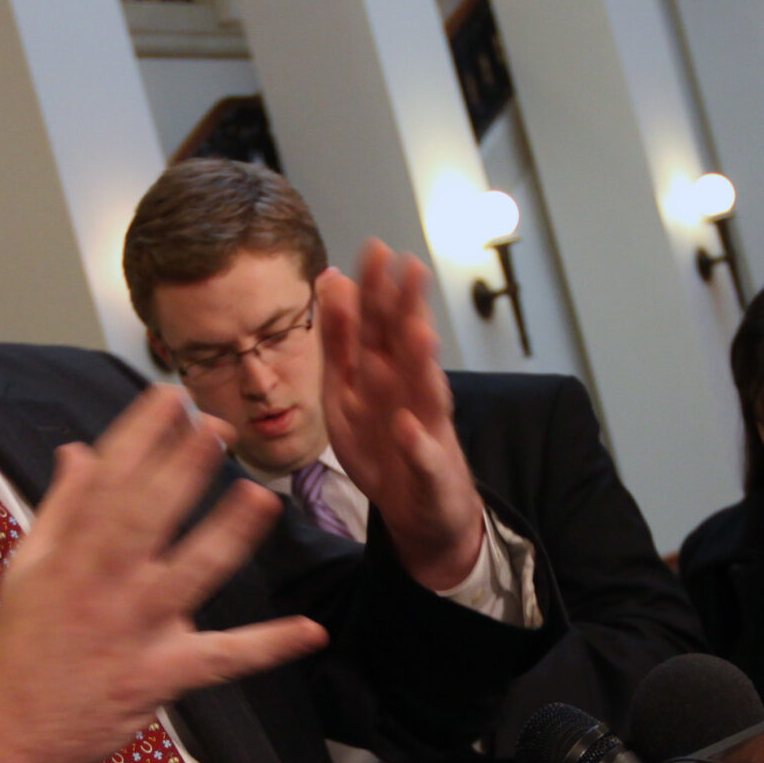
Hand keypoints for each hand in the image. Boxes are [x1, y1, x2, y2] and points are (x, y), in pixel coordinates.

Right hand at [0, 387, 329, 762]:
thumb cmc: (24, 642)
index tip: (169, 396)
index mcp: (70, 554)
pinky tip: (310, 632)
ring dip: (227, 536)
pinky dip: (267, 647)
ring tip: (260, 498)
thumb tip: (79, 449)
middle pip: (147, 517)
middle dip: (183, 469)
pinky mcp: (161, 676)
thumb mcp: (28, 565)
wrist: (11, 730)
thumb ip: (62, 506)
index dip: (139, 435)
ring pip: (188, 576)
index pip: (107, 482)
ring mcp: (135, 631)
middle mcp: (102, 586)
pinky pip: (221, 660)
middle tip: (219, 427)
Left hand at [316, 242, 485, 589]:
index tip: (373, 249)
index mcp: (384, 371)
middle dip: (406, 307)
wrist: (421, 513)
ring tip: (419, 332)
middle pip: (406, 345)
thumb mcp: (346, 392)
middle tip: (406, 267)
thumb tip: (333, 279)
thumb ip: (340, 339)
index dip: (375, 290)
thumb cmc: (383, 448)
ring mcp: (424, 428)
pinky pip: (422, 454)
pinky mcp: (430, 469)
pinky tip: (407, 426)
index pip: (378, 323)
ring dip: (422, 363)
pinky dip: (415, 442)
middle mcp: (409, 391)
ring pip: (424, 389)